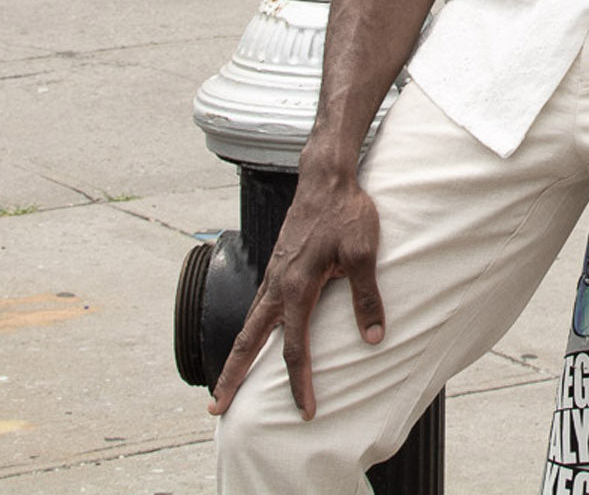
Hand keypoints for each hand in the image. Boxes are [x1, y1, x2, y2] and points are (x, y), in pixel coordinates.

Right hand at [207, 171, 384, 419]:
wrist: (327, 177)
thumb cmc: (346, 213)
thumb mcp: (363, 254)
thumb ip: (367, 297)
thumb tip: (373, 338)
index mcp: (297, 287)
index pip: (293, 348)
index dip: (300, 383)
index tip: (305, 412)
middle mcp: (278, 284)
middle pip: (249, 340)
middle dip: (232, 376)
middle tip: (214, 408)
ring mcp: (275, 273)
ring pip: (250, 321)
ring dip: (238, 353)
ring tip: (227, 380)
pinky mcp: (279, 263)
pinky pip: (259, 303)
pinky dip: (251, 327)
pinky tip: (256, 333)